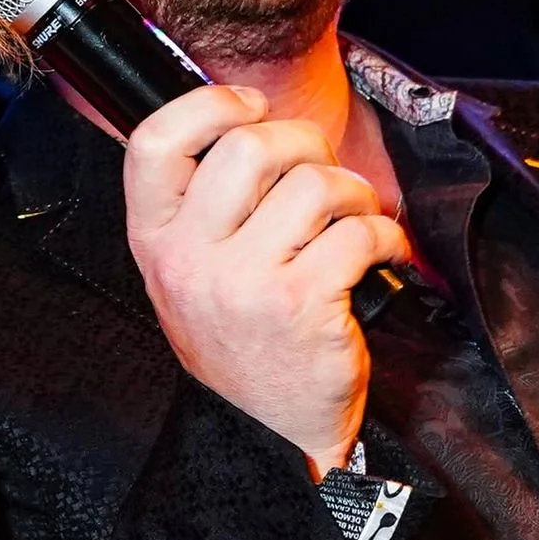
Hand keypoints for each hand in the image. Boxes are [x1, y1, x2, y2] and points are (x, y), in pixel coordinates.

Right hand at [123, 86, 409, 476]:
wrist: (266, 435)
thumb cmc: (239, 341)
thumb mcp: (190, 271)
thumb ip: (204, 203)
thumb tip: (251, 118)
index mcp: (154, 239)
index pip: (155, 140)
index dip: (209, 104)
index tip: (250, 109)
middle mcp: (188, 257)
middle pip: (250, 145)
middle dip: (305, 144)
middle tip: (322, 173)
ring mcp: (242, 282)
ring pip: (315, 183)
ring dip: (353, 193)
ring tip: (354, 220)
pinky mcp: (301, 303)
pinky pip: (359, 230)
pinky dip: (385, 235)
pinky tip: (378, 255)